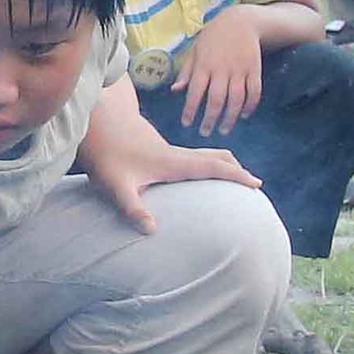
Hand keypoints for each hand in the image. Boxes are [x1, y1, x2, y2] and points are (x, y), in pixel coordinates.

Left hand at [82, 105, 258, 234]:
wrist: (97, 123)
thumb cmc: (106, 155)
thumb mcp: (116, 186)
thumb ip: (132, 208)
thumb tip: (151, 230)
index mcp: (173, 162)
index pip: (213, 166)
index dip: (236, 175)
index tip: (257, 184)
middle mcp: (177, 154)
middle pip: (217, 157)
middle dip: (237, 170)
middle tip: (254, 184)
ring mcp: (170, 151)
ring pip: (206, 155)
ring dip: (224, 165)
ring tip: (235, 181)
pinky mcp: (162, 151)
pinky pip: (195, 157)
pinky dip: (209, 164)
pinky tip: (202, 177)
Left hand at [170, 16, 266, 137]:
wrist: (241, 21)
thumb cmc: (213, 37)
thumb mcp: (196, 50)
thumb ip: (186, 71)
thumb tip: (175, 90)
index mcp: (204, 65)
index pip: (195, 92)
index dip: (190, 110)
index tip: (186, 123)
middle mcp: (222, 69)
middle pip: (216, 100)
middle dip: (210, 119)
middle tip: (205, 132)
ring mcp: (240, 70)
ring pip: (236, 99)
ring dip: (230, 117)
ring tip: (224, 129)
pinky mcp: (255, 69)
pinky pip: (254, 92)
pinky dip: (250, 106)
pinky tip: (244, 115)